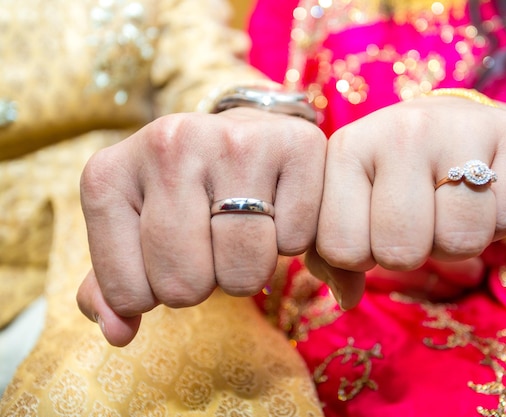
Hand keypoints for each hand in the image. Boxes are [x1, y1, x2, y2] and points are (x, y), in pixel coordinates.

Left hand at [77, 108, 326, 345]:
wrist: (243, 134)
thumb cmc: (187, 194)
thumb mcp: (135, 232)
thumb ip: (115, 287)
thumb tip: (120, 333)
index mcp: (109, 174)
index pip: (128, 293)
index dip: (156, 292)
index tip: (169, 254)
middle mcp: (169, 144)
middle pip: (186, 284)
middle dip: (205, 281)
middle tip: (212, 242)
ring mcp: (235, 140)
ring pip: (245, 269)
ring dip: (248, 268)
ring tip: (244, 229)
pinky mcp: (297, 144)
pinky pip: (296, 241)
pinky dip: (292, 240)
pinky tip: (278, 208)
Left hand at [310, 96, 505, 307]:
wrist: (449, 122)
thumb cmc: (388, 176)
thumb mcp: (347, 204)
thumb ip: (332, 257)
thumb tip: (347, 299)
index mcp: (346, 149)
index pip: (342, 250)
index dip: (361, 257)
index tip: (370, 228)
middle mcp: (399, 132)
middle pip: (401, 253)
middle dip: (409, 254)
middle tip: (414, 221)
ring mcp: (456, 129)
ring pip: (459, 242)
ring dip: (455, 243)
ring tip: (446, 208)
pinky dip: (497, 223)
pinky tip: (481, 194)